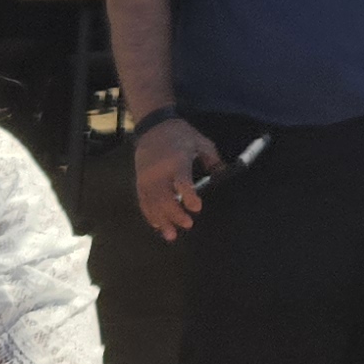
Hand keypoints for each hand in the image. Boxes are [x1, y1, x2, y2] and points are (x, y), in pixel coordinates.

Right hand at [134, 118, 218, 241]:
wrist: (153, 127)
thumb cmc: (180, 135)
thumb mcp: (200, 141)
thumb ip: (212, 159)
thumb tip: (224, 174)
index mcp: (177, 160)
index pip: (182, 181)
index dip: (189, 195)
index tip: (197, 207)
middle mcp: (160, 172)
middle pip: (165, 197)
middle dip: (175, 214)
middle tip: (188, 224)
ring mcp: (147, 178)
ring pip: (153, 203)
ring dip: (162, 220)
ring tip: (171, 235)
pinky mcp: (140, 182)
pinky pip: (144, 202)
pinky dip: (150, 215)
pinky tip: (158, 225)